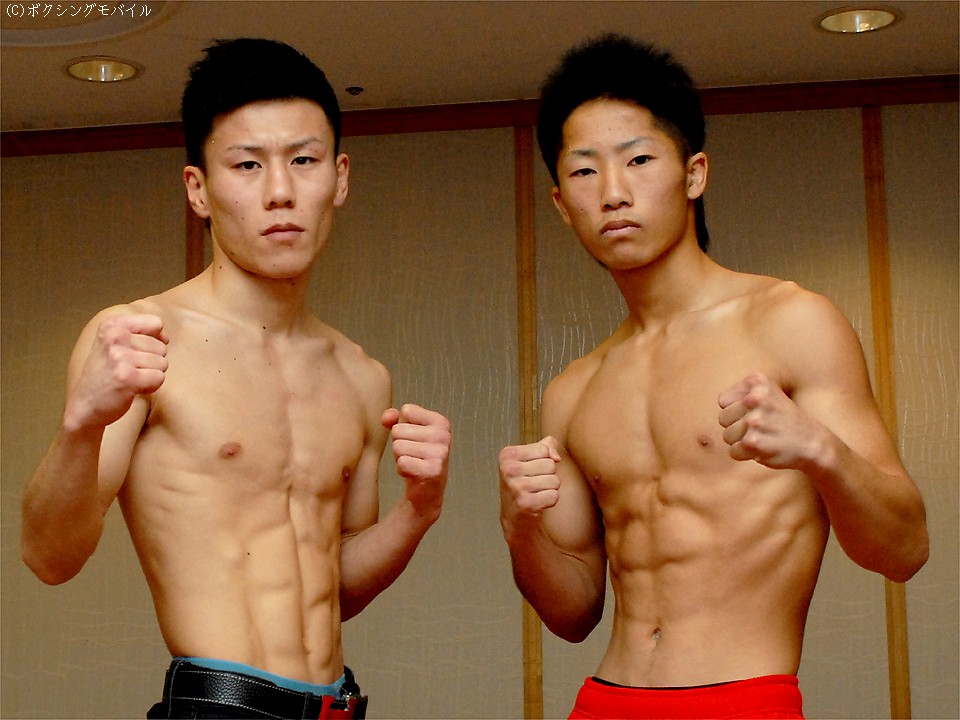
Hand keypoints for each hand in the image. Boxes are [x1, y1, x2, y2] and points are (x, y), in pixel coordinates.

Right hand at [66, 314, 167, 429]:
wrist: (84, 406)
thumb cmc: (105, 374)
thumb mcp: (114, 344)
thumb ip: (140, 334)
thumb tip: (166, 337)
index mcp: (112, 324)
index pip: (155, 323)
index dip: (156, 339)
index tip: (140, 351)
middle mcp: (115, 337)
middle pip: (161, 347)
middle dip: (151, 362)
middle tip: (128, 370)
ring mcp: (121, 357)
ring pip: (163, 363)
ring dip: (150, 375)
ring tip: (129, 379)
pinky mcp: (128, 377)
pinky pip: (159, 378)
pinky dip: (150, 387)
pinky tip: (132, 388)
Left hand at [381, 404, 449, 520]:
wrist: (426, 490)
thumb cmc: (416, 456)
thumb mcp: (406, 431)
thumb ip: (394, 418)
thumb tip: (386, 418)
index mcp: (441, 422)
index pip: (406, 411)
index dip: (403, 425)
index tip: (414, 438)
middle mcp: (444, 435)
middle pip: (398, 430)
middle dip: (399, 444)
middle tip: (412, 454)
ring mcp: (440, 453)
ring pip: (398, 446)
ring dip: (400, 457)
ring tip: (413, 463)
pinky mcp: (433, 470)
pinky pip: (402, 462)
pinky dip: (402, 470)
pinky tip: (413, 473)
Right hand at [499, 436, 561, 527]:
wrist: (513, 515)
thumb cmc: (523, 482)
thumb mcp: (529, 458)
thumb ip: (547, 446)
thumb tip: (556, 457)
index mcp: (507, 454)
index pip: (543, 449)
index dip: (544, 459)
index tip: (531, 469)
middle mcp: (509, 469)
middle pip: (550, 465)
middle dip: (548, 474)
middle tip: (534, 483)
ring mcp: (516, 487)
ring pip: (555, 480)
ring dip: (550, 488)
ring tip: (536, 492)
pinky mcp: (525, 503)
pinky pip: (554, 496)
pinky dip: (550, 500)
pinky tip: (538, 502)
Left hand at [718, 372, 821, 470]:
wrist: (813, 442)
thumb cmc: (784, 419)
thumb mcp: (768, 393)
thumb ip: (743, 393)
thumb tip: (721, 402)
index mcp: (758, 382)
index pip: (723, 401)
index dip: (736, 411)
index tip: (754, 414)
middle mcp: (756, 398)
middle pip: (723, 419)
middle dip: (737, 427)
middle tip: (759, 429)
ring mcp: (755, 420)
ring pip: (727, 436)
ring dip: (741, 442)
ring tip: (762, 438)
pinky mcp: (754, 442)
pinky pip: (733, 452)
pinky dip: (745, 455)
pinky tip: (762, 449)